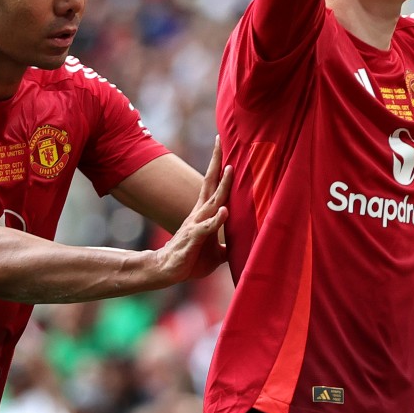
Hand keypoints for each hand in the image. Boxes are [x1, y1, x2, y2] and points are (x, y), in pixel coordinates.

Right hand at [153, 136, 230, 283]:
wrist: (167, 271)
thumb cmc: (191, 258)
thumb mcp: (216, 252)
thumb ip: (229, 245)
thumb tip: (246, 248)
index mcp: (205, 212)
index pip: (212, 184)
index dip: (219, 165)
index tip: (223, 144)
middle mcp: (200, 213)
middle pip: (209, 183)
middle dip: (216, 162)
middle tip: (221, 141)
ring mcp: (196, 225)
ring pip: (211, 202)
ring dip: (222, 186)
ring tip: (230, 169)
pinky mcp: (193, 239)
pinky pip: (206, 228)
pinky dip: (216, 220)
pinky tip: (224, 211)